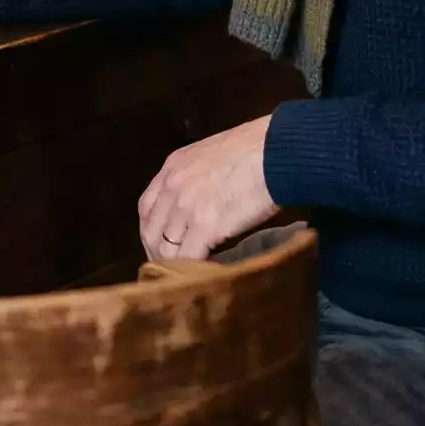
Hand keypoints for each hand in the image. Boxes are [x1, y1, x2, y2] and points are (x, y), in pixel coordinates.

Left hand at [137, 114, 277, 261]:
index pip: (146, 208)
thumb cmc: (256, 149)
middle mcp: (172, 186)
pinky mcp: (205, 225)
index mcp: (172, 167)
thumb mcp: (212, 155)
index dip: (152, 231)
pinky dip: (193, 270)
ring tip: (191, 276)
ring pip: (165, 250)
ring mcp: (186, 207)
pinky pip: (188, 258)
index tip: (162, 246)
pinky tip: (205, 274)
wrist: (278, 151)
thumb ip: (197, 177)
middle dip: (158, 255)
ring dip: (176, 266)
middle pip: (150, 232)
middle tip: (173, 270)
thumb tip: (200, 201)